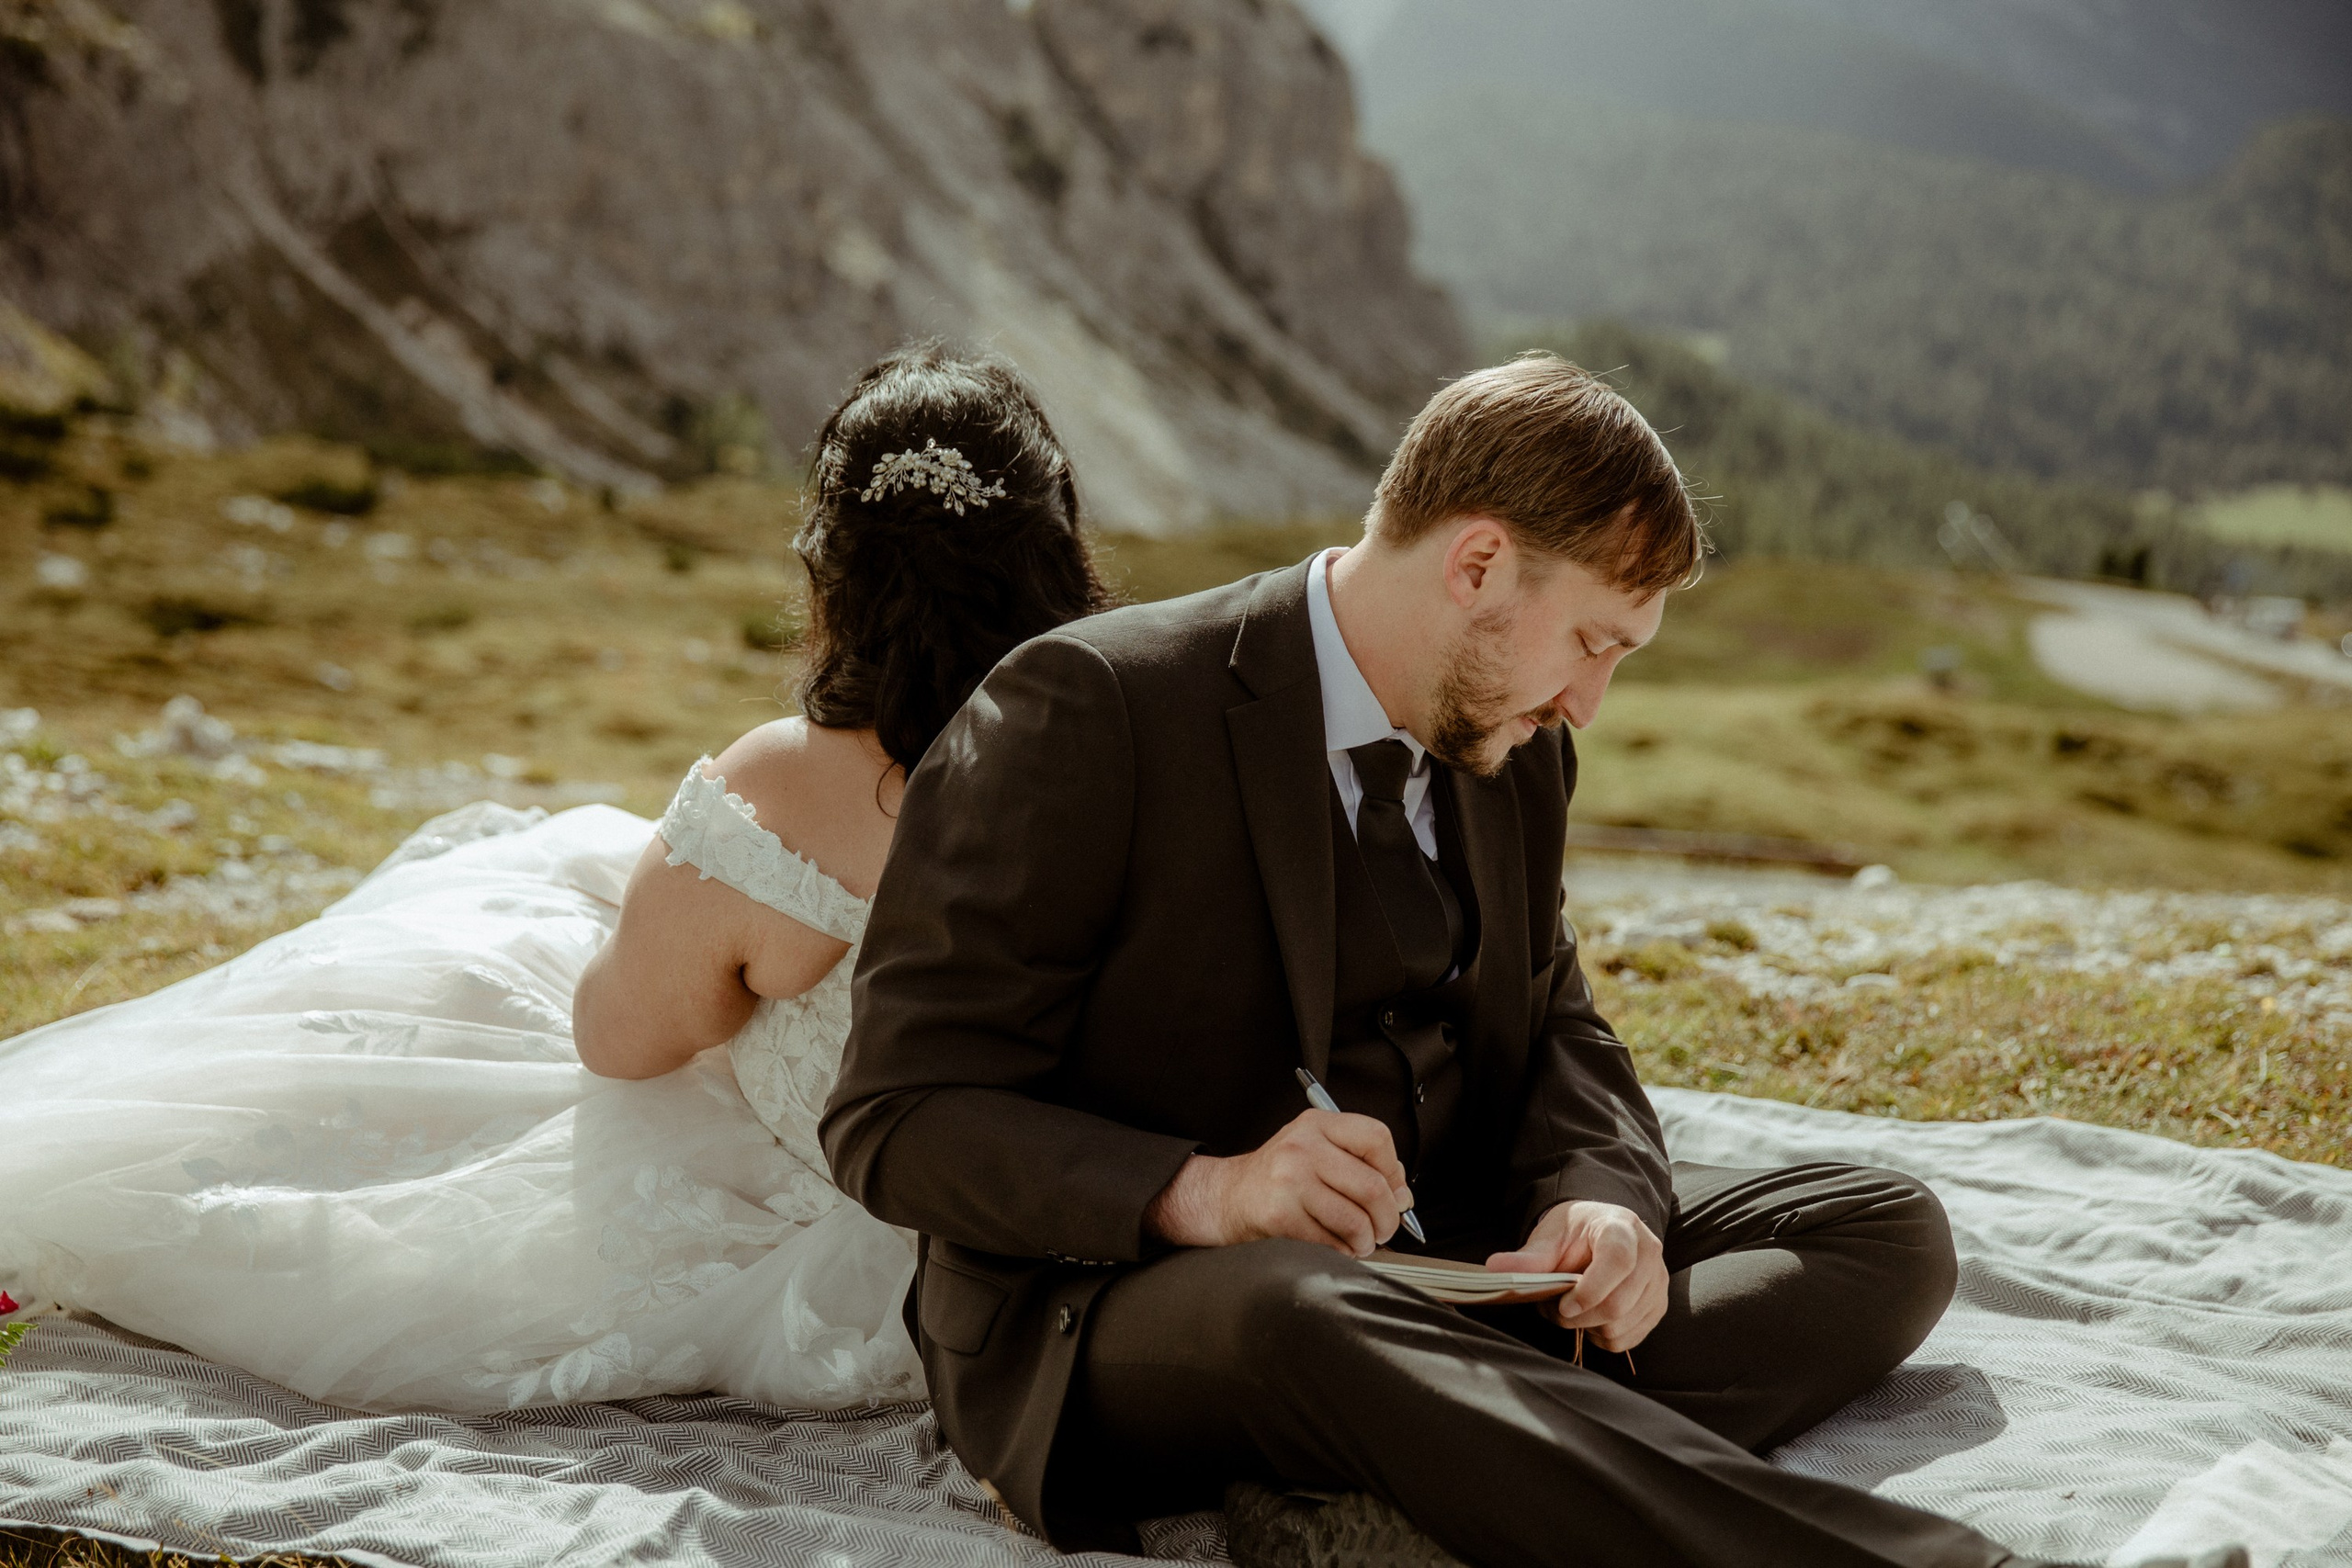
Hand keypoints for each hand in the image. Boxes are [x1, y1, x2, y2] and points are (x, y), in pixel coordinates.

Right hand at [1144, 1109, 1413, 1256]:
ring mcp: (1289, 1179)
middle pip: (1372, 1186)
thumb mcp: (1317, 1153)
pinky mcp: (1280, 1215)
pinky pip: (1331, 1243)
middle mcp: (1302, 1146)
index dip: (1394, 1171)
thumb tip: (1402, 1196)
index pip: (1376, 1137)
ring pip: (1356, 1220)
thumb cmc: (1279, 1178)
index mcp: (1317, 1124)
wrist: (1227, 1196)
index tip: (1394, 1191)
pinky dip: (1342, 1252)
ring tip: (1360, 1242)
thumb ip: (1361, 1166)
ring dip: (1366, 1241)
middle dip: (1388, 1218)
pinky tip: (1336, 1247)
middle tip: (1385, 1229)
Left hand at [1487, 1200, 1667, 1352]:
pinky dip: (1602, 1337)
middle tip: (1555, 1308)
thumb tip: (1495, 1268)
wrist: (1600, 1230)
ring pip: (1621, 1326)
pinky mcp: (1657, 1306)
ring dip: (1587, 1327)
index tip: (1563, 1304)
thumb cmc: (1575, 1231)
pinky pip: (1627, 1339)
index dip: (1589, 1290)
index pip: (1618, 1262)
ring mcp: (1658, 1283)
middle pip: (1618, 1304)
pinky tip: (1591, 1318)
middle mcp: (1649, 1255)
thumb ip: (1528, 1256)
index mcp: (1622, 1228)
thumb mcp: (1550, 1235)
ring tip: (1571, 1309)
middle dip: (1578, 1317)